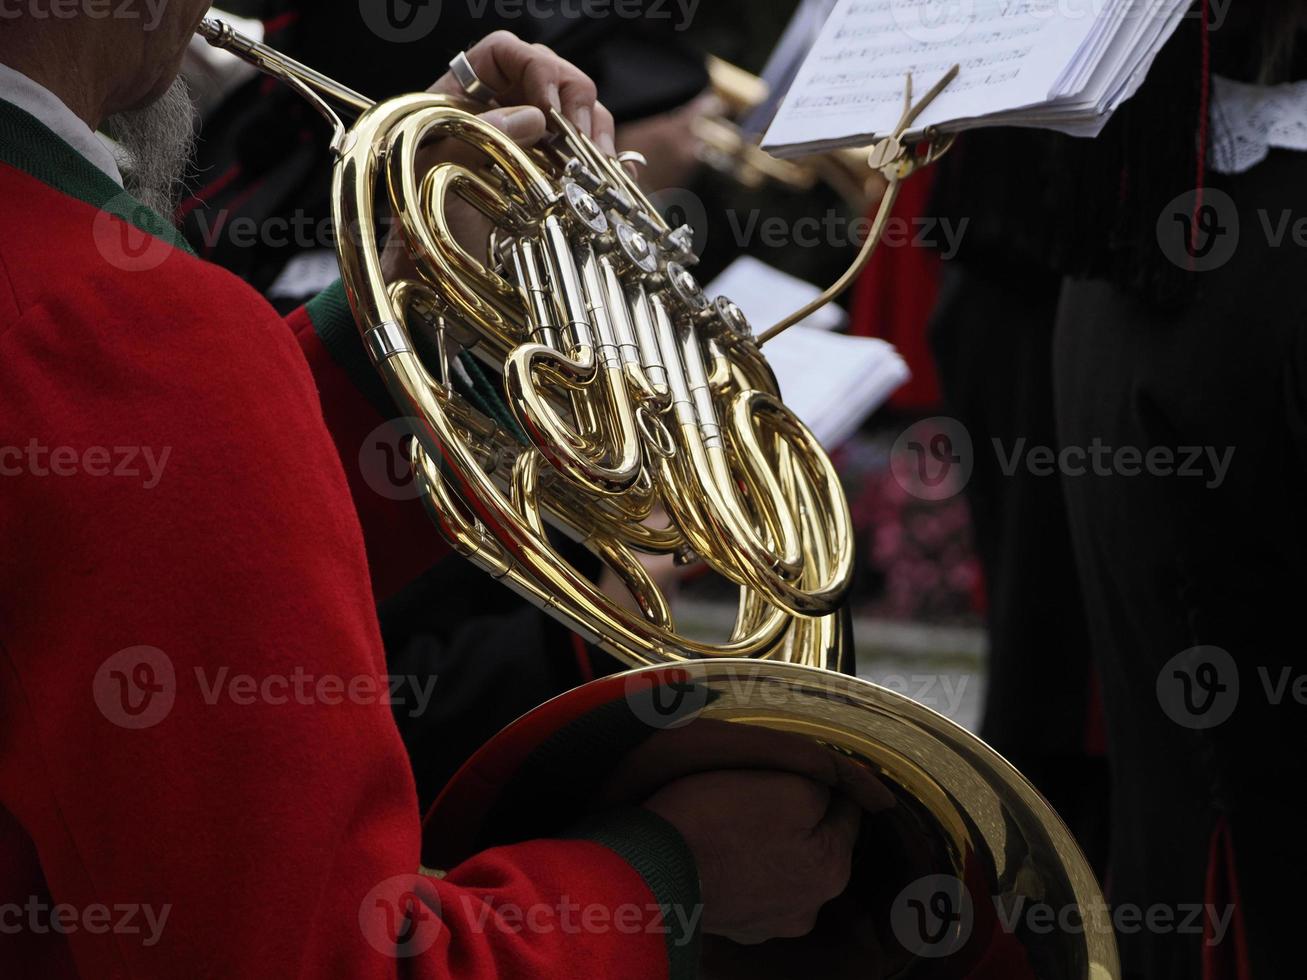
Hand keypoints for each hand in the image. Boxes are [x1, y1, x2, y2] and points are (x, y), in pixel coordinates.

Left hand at [381, 33, 613, 280]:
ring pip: (579, 114)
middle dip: (574, 103)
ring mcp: (532, 140)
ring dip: (594, 136)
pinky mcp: (554, 172)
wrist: (434, 268)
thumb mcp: (439, 169)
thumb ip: (481, 135)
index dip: (534, 68)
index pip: (504, 53)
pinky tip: (610, 178)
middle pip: (553, 76)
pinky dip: (606, 163)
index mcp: (464, 95)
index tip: (548, 110)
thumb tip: (534, 117)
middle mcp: (502, 110)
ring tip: (593, 167)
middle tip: (577, 141)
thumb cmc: (422, 218)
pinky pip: (590, 153)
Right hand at [644, 770, 862, 944]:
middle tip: (763, 790)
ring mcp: (770, 922)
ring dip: (770, 844)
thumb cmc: (718, 823)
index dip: (826, 784)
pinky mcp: (736, 925)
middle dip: (799, 817)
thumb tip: (828, 791)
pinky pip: (750, 884)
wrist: (651, 871)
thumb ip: (823, 787)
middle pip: (816, 843)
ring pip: (783, 865)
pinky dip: (741, 867)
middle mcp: (809, 906)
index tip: (802, 768)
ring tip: (736, 819)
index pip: (848, 812)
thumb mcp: (788, 783)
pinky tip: (720, 849)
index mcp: (832, 870)